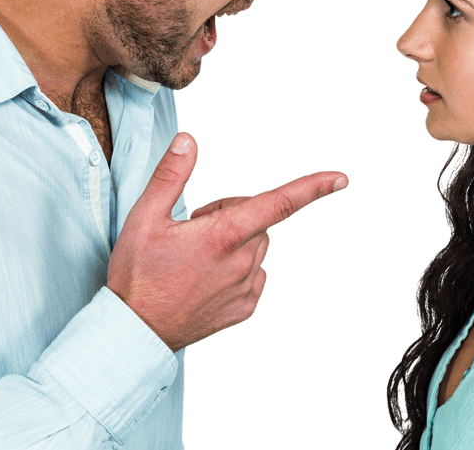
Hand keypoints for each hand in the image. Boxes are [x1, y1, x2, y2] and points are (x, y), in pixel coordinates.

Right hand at [106, 132, 347, 351]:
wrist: (135, 331)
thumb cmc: (137, 274)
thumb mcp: (144, 217)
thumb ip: (171, 175)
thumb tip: (188, 141)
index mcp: (223, 235)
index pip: (279, 204)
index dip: (311, 188)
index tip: (339, 179)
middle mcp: (242, 262)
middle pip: (258, 220)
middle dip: (234, 214)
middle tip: (194, 228)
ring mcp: (245, 288)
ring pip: (257, 246)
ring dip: (236, 240)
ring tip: (195, 255)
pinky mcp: (244, 308)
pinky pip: (254, 275)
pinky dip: (237, 268)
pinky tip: (205, 277)